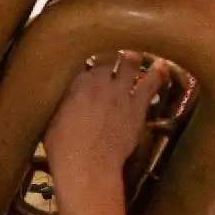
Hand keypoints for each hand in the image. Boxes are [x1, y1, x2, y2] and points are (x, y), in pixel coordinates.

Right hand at [44, 52, 169, 185]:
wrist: (88, 166)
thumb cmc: (63, 145)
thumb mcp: (52, 116)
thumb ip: (64, 98)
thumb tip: (66, 91)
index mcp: (76, 82)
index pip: (83, 57)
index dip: (86, 53)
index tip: (88, 54)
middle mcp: (100, 81)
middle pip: (109, 54)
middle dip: (111, 50)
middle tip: (113, 49)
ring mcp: (121, 93)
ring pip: (131, 63)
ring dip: (133, 56)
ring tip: (136, 50)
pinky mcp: (138, 107)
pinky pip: (151, 85)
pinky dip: (158, 73)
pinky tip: (162, 64)